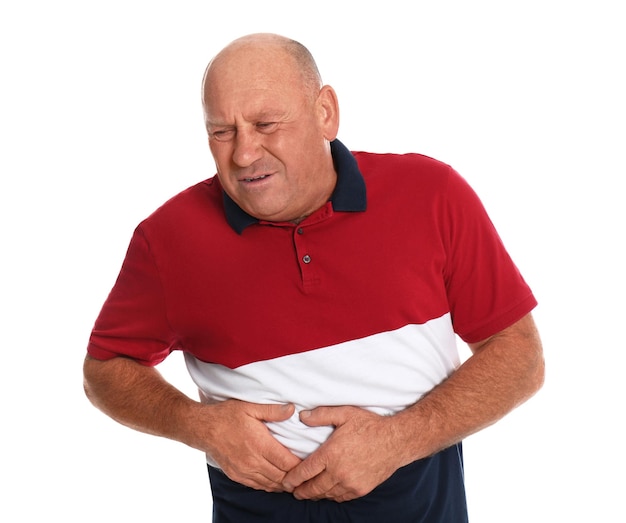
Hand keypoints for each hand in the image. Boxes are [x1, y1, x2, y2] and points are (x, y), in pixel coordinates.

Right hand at [203, 400, 301, 491]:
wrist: (203, 428)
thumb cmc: (227, 415)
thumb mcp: (251, 407)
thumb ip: (273, 410)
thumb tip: (292, 409)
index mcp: (260, 444)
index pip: (287, 462)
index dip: (301, 466)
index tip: (309, 463)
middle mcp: (253, 461)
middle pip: (281, 477)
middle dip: (295, 477)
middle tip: (306, 473)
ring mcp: (244, 471)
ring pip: (271, 484)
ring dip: (284, 483)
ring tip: (295, 479)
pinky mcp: (237, 476)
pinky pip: (258, 486)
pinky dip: (270, 485)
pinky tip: (276, 481)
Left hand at [282, 406, 401, 501]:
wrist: (396, 440)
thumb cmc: (370, 425)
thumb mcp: (344, 413)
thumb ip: (321, 415)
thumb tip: (302, 416)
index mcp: (331, 454)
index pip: (305, 471)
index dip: (292, 479)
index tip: (285, 482)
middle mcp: (339, 472)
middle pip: (313, 488)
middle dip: (301, 491)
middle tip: (293, 491)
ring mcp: (350, 483)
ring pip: (326, 494)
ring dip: (315, 495)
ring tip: (307, 493)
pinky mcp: (360, 489)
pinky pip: (340, 497)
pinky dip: (331, 496)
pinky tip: (327, 493)